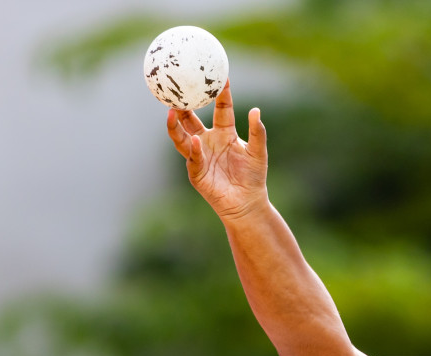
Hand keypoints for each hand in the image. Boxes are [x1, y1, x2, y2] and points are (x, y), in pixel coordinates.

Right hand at [166, 82, 268, 222]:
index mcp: (224, 132)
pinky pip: (193, 159)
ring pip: (183, 138)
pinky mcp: (197, 173)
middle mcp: (208, 141)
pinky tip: (195, 141)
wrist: (248, 203)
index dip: (220, 93)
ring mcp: (200, 156)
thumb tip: (256, 110)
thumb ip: (258, 132)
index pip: (221, 108)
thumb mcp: (258, 152)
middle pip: (191, 119)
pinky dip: (194, 150)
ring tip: (171, 112)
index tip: (219, 76)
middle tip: (178, 89)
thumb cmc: (253, 177)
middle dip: (183, 105)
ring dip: (176, 126)